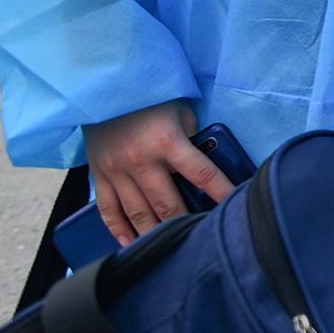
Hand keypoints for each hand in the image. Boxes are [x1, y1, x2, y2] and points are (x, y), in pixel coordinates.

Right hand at [81, 101, 235, 244]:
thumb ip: (192, 140)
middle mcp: (141, 161)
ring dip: (155, 233)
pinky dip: (119, 229)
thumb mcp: (181, 112)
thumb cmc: (150, 98)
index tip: (234, 208)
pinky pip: (108, 210)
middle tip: (200, 236)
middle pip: (168, 204)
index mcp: (168, 142)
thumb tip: (203, 167)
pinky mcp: (99, 175)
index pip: (203, 175)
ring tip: (170, 246)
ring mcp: (117, 171)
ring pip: (138, 214)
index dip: (221, 194)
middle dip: (186, 223)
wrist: (105, 86)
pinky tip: (130, 242)